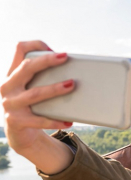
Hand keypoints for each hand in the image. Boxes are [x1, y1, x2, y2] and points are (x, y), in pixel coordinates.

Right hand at [1, 40, 74, 156]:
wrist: (20, 134)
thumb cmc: (33, 107)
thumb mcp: (33, 90)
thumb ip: (44, 79)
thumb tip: (73, 72)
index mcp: (13, 75)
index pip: (19, 50)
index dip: (35, 45)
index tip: (53, 48)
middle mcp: (8, 87)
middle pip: (26, 67)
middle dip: (46, 61)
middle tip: (65, 57)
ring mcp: (10, 104)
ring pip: (35, 94)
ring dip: (55, 89)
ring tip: (71, 85)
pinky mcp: (16, 121)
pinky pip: (39, 120)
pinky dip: (55, 121)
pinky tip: (68, 121)